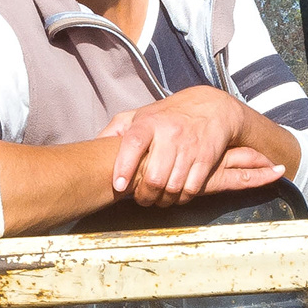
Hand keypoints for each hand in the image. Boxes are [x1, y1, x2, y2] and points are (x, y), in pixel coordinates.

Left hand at [102, 88, 293, 206]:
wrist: (213, 107)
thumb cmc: (170, 115)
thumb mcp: (141, 114)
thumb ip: (116, 129)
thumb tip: (94, 146)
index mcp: (149, 122)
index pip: (134, 143)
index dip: (124, 167)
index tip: (119, 186)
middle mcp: (170, 133)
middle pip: (154, 176)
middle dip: (144, 195)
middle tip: (141, 198)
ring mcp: (190, 147)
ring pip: (172, 187)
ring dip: (162, 200)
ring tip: (157, 199)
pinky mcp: (206, 158)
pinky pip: (191, 189)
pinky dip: (181, 198)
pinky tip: (175, 195)